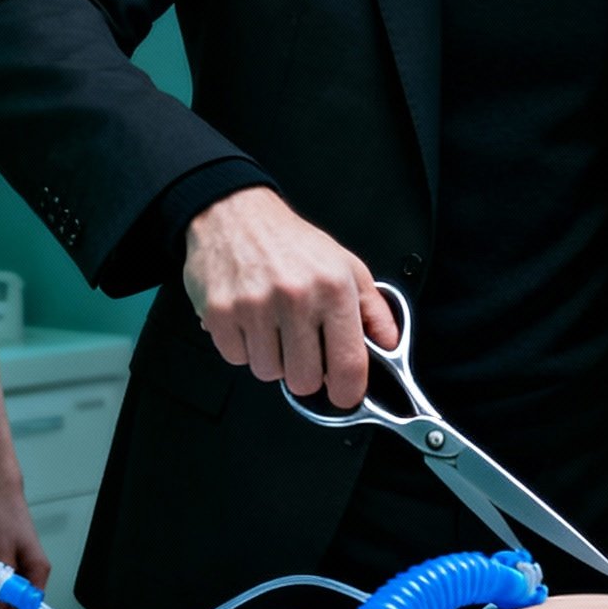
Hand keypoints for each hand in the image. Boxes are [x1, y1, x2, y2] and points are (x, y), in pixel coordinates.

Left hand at [0, 482, 50, 608]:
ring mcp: (30, 564)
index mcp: (40, 568)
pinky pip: (15, 580)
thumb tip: (2, 605)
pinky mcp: (22, 560)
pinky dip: (3, 583)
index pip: (33, 602)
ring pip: (19, 590)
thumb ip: (3, 579)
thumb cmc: (4, 521)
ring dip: (4, 594)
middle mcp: (39, 569)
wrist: (5, 496)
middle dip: (9, 605)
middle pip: (27, 599)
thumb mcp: (1, 551)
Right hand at [183, 187, 400, 407]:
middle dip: (305, 372)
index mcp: (333, 289)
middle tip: (301, 347)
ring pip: (268, 373)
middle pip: (304, 380)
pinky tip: (250, 320)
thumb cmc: (291, 242)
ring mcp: (254, 307)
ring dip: (272, 358)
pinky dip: (243, 347)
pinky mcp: (219, 313)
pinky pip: (236, 359)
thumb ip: (373, 310)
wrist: (235, 213)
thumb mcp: (345, 266)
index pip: (348, 365)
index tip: (344, 394)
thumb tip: (388, 344)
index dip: (348, 391)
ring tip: (273, 325)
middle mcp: (295, 298)